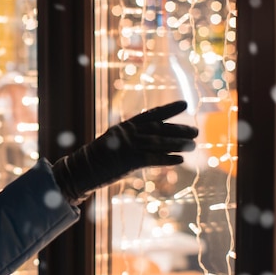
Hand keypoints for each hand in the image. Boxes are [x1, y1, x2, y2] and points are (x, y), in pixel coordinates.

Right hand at [52, 100, 198, 204]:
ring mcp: (126, 146)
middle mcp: (126, 133)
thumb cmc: (96, 160)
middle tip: (196, 131)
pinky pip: (151, 158)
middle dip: (178, 129)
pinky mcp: (127, 160)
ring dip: (177, 144)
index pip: (150, 115)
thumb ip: (130, 142)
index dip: (168, 109)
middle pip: (157, 128)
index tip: (185, 104)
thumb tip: (150, 144)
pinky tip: (179, 160)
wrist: (79, 170)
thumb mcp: (112, 145)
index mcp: (123, 127)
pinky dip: (166, 159)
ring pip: (157, 142)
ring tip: (193, 145)